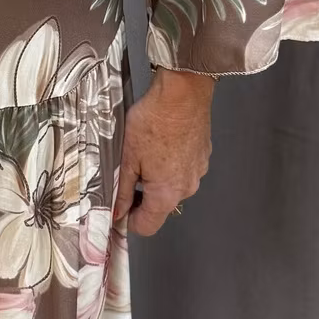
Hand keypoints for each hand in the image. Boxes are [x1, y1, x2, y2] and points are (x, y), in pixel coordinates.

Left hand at [112, 66, 214, 235]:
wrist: (182, 92)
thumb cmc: (155, 120)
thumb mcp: (127, 158)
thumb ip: (121, 190)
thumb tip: (115, 211)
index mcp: (167, 193)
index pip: (147, 226)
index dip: (128, 220)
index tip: (118, 208)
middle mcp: (187, 187)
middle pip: (160, 207)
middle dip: (140, 196)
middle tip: (126, 173)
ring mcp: (198, 171)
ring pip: (171, 187)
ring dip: (156, 178)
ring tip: (143, 153)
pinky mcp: (202, 156)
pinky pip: (182, 170)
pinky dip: (170, 164)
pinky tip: (159, 144)